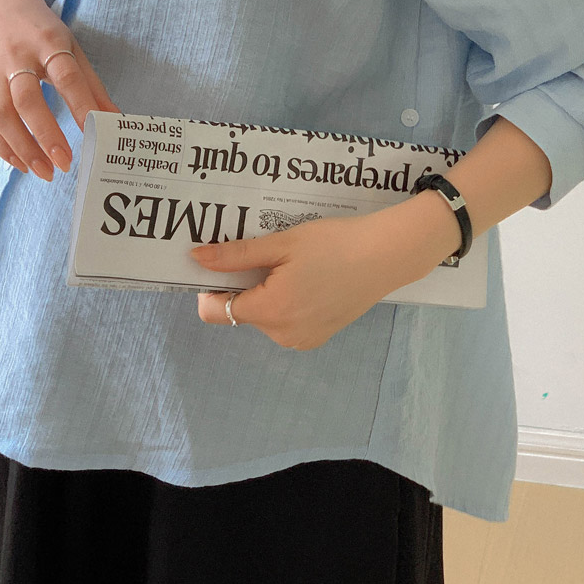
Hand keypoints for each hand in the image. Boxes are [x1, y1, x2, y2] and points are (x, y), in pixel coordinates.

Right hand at [0, 0, 120, 179]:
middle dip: (45, 134)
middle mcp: (16, 57)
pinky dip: (0, 146)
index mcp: (47, 42)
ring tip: (44, 171)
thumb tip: (114, 119)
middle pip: (26, 99)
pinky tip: (20, 162)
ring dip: (22, 147)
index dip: (80, 105)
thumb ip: (91, 84)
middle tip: (65, 163)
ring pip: (1, 115)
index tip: (93, 132)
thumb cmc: (40, 29)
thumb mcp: (72, 45)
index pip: (66, 76)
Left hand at [189, 203, 450, 351]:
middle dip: (245, 285)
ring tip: (294, 265)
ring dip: (266, 293)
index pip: (215, 311)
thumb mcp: (281, 243)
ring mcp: (302, 340)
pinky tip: (309, 278)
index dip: (210, 287)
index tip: (222, 264)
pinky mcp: (318, 336)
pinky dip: (286, 302)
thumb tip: (196, 258)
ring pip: (263, 316)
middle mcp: (283, 335)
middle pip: (241, 312)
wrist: (386, 255)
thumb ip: (236, 256)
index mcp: (270, 311)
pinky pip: (285, 322)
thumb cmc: (334, 243)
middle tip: (270, 255)